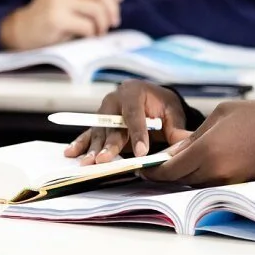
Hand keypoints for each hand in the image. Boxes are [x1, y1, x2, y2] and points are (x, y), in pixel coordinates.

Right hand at [0, 0, 122, 49]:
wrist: (22, 29)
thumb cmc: (51, 13)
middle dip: (113, 8)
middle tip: (113, 21)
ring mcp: (58, 0)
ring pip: (97, 8)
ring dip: (104, 23)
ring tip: (100, 31)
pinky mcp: (56, 18)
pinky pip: (87, 25)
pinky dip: (93, 33)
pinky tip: (89, 36)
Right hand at [63, 81, 191, 162]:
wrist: (149, 97)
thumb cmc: (161, 104)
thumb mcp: (172, 112)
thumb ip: (176, 128)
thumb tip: (185, 143)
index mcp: (133, 92)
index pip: (135, 114)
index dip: (138, 134)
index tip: (141, 151)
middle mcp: (114, 100)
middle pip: (112, 126)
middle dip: (110, 144)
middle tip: (106, 159)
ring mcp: (102, 112)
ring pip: (98, 132)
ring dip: (93, 149)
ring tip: (89, 163)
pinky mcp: (97, 123)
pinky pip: (87, 134)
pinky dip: (79, 144)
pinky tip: (70, 153)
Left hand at [142, 101, 254, 187]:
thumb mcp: (222, 114)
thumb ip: (195, 135)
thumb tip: (175, 151)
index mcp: (207, 151)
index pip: (169, 170)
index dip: (152, 171)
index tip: (140, 167)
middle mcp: (214, 172)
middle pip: (178, 180)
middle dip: (164, 174)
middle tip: (152, 165)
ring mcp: (226, 181)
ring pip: (193, 183)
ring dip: (181, 175)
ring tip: (173, 162)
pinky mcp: (237, 184)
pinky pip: (209, 182)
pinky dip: (199, 176)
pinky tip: (196, 164)